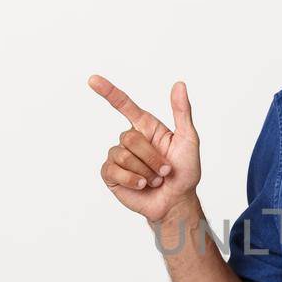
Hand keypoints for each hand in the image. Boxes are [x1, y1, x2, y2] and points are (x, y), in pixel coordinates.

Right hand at [88, 75, 201, 223]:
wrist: (177, 201)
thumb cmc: (185, 172)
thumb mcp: (189, 139)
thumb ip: (182, 112)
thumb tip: (179, 84)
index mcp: (146, 127)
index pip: (124, 105)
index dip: (108, 92)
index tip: (92, 80)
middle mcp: (130, 140)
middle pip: (129, 137)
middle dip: (152, 157)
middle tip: (165, 170)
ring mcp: (119, 157)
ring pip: (123, 154)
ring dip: (145, 170)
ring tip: (155, 179)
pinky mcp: (111, 175)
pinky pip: (114, 170)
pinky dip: (132, 179)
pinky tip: (142, 185)